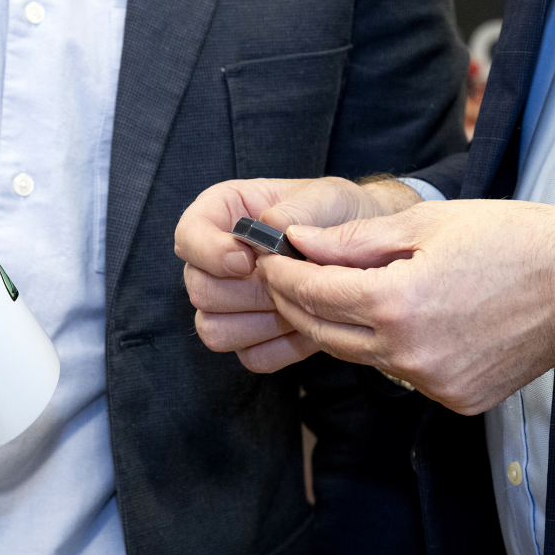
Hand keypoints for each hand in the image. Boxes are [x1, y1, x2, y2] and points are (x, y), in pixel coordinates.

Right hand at [174, 176, 421, 371]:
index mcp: (222, 214)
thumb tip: (270, 225)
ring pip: (215, 331)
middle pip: (199, 291)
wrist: (367, 252)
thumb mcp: (328, 197)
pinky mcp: (251, 339)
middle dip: (248, 292)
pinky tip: (307, 322)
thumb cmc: (339, 215)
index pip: (187, 237)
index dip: (211, 252)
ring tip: (300, 301)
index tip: (250, 259)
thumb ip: (299, 208)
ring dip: (263, 322)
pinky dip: (281, 346)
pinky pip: (251, 357)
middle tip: (290, 280)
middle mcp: (214, 261)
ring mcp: (228, 304)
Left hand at [257, 199, 554, 413]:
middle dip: (295, 304)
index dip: (282, 276)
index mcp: (398, 303)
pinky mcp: (456, 400)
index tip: (267, 260)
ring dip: (338, 326)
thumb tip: (297, 243)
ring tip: (333, 293)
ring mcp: (434, 382)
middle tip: (282, 278)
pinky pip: (401, 374)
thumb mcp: (425, 222)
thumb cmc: (508, 238)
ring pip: (360, 356)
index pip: (313, 295)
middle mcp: (409, 353)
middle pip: (324, 334)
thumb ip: (351, 240)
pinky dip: (386, 348)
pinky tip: (394, 321)